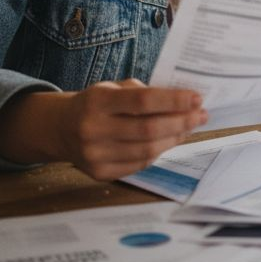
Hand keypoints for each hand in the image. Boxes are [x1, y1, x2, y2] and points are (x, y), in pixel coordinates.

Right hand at [0, 78, 206, 180]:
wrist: (59, 129)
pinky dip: (159, 152)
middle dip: (181, 122)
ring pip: (147, 151)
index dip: (174, 100)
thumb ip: (144, 93)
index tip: (197, 98)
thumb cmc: (95, 104)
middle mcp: (93, 129)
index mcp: (97, 101)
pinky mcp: (99, 173)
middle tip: (201, 115)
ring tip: (189, 127)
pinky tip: (169, 140)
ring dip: (174, 138)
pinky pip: (139, 164)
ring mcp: (95, 155)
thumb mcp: (112, 88)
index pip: (143, 101)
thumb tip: (184, 102)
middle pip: (149, 130)